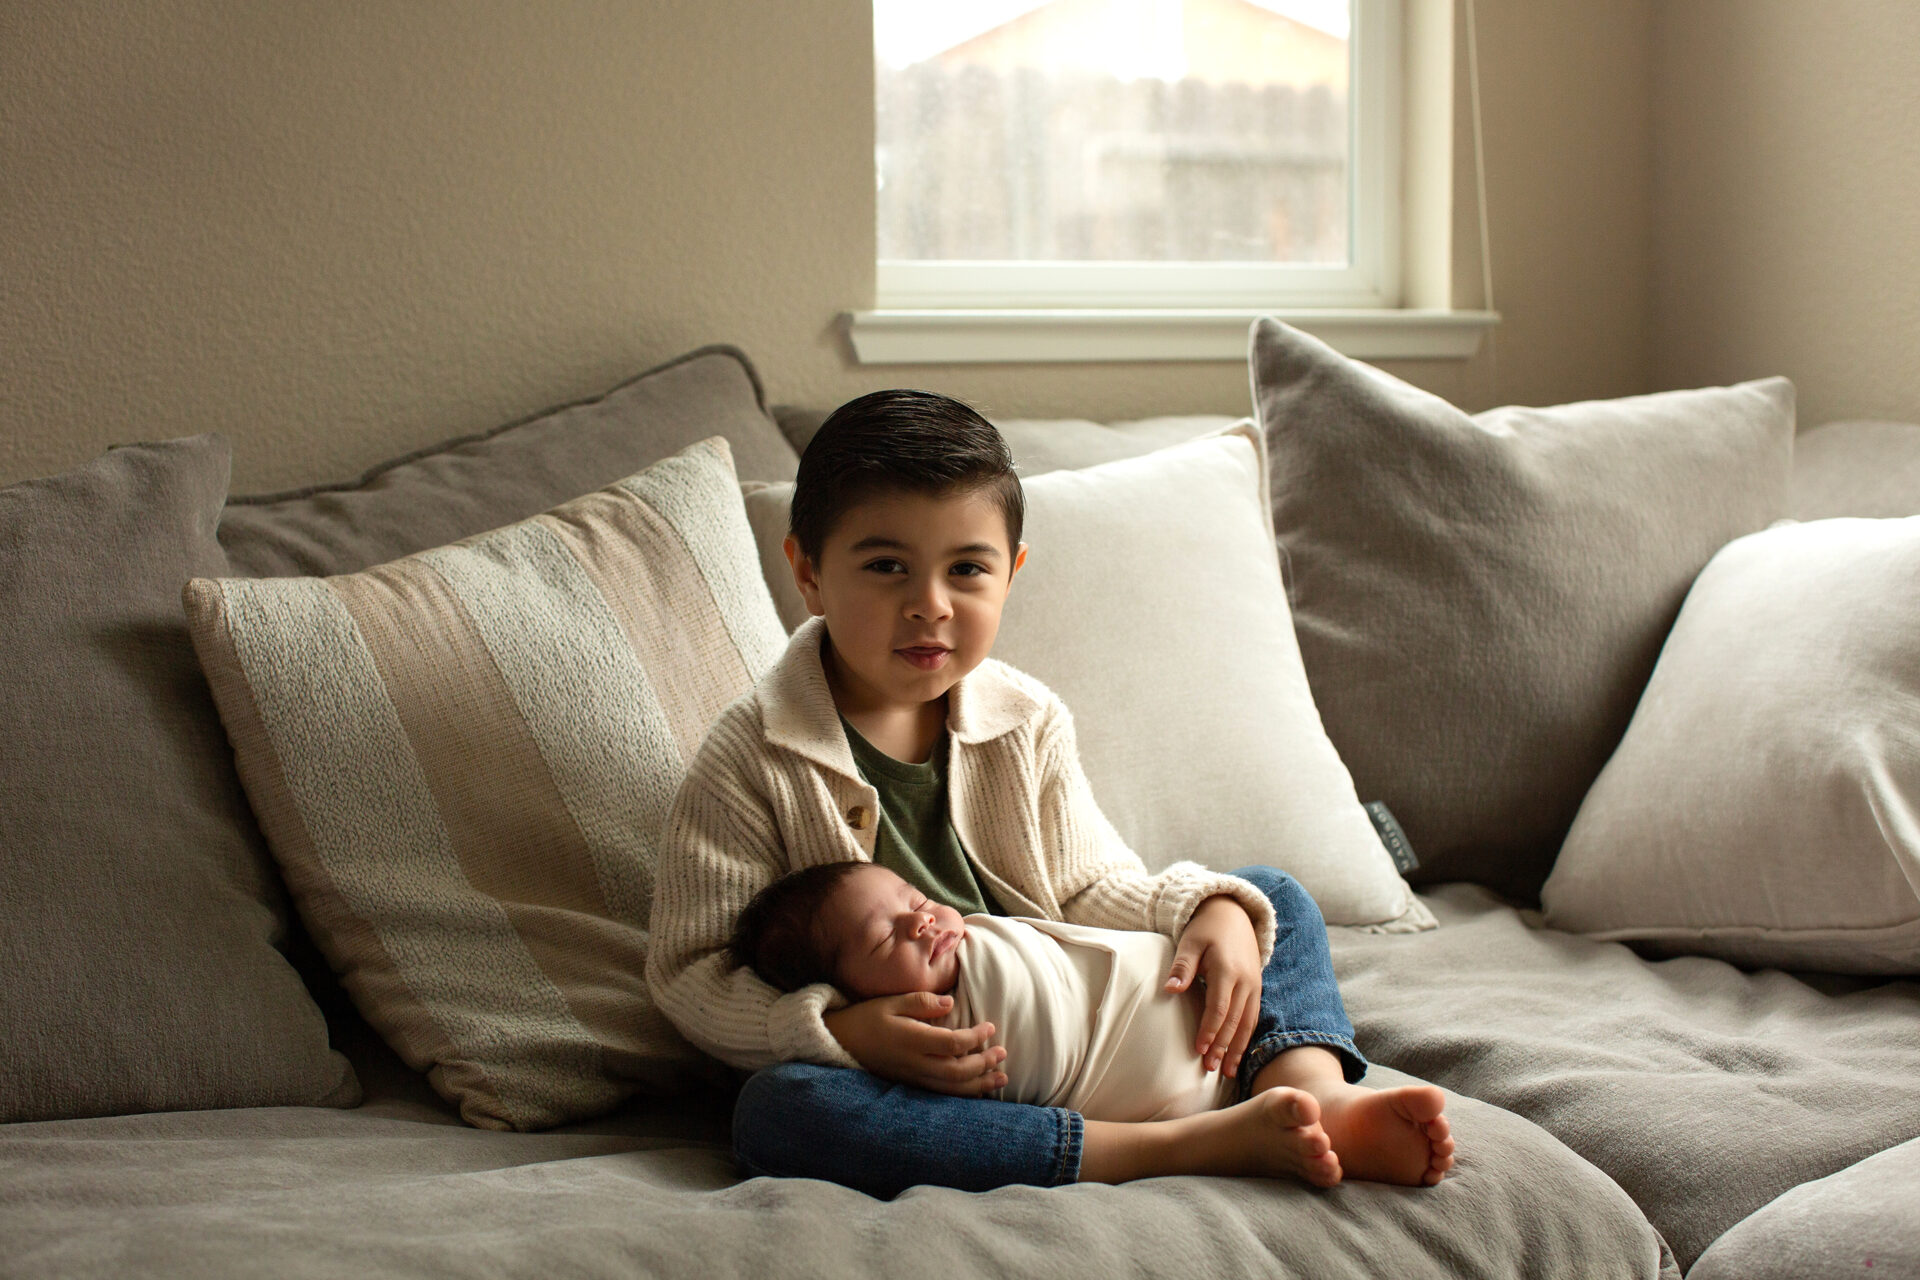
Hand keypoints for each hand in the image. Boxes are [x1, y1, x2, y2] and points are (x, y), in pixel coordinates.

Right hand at [824, 992, 1008, 1096]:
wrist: (841, 1042)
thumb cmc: (867, 1017)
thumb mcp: (891, 1002)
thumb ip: (922, 1002)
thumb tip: (951, 1002)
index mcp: (912, 1040)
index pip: (953, 1043)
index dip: (976, 1037)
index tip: (990, 1026)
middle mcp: (915, 1063)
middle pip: (957, 1071)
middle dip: (984, 1064)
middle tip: (1003, 1053)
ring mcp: (913, 1077)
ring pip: (952, 1088)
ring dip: (980, 1084)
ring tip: (1001, 1079)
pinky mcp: (910, 1084)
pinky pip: (941, 1094)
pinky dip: (963, 1093)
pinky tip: (978, 1090)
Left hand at [1165, 895, 1262, 1078]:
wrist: (1233, 914)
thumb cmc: (1205, 929)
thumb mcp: (1190, 941)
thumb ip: (1182, 967)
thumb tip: (1170, 989)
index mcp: (1227, 969)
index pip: (1219, 1007)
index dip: (1210, 1030)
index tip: (1200, 1050)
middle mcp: (1245, 980)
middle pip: (1234, 1020)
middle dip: (1223, 1046)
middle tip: (1211, 1068)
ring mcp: (1254, 985)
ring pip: (1247, 1023)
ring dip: (1237, 1048)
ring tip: (1227, 1071)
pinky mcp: (1257, 989)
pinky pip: (1253, 1018)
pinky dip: (1246, 1038)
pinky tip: (1238, 1054)